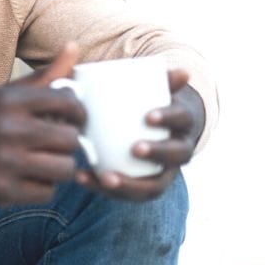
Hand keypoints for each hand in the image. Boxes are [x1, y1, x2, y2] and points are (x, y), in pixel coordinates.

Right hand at [0, 44, 85, 205]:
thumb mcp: (5, 94)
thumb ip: (44, 76)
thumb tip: (74, 47)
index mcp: (10, 101)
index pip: (68, 102)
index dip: (78, 112)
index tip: (73, 118)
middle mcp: (8, 130)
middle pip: (70, 139)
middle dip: (70, 142)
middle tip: (59, 143)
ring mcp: (5, 162)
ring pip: (64, 169)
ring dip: (61, 166)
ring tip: (49, 161)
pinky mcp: (3, 190)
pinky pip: (47, 192)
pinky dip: (43, 186)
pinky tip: (30, 177)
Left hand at [75, 68, 204, 200]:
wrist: (155, 127)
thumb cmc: (148, 102)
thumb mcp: (153, 88)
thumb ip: (155, 76)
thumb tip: (180, 70)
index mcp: (182, 123)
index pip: (181, 120)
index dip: (168, 118)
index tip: (148, 116)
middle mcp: (179, 151)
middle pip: (175, 156)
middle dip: (157, 153)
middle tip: (134, 148)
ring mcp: (163, 173)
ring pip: (153, 186)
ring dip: (129, 184)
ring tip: (104, 176)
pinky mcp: (142, 186)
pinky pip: (127, 195)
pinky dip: (104, 188)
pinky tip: (82, 177)